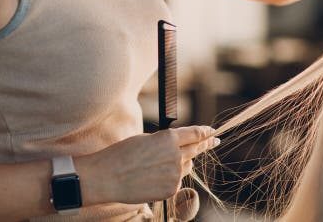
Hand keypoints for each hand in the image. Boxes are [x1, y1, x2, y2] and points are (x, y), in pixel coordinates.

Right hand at [81, 126, 218, 204]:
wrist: (107, 177)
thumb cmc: (123, 154)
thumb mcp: (146, 138)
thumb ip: (166, 140)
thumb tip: (180, 143)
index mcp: (169, 138)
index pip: (195, 134)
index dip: (205, 132)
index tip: (212, 132)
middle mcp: (176, 155)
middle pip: (196, 149)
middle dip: (205, 144)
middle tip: (215, 141)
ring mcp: (175, 174)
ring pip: (187, 166)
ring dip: (181, 163)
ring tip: (159, 164)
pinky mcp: (171, 189)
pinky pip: (177, 181)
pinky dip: (170, 178)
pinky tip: (153, 177)